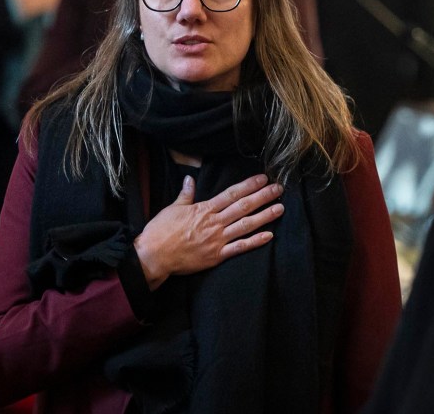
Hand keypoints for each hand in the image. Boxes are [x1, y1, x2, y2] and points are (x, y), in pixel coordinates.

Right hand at [133, 173, 283, 289]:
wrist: (154, 255)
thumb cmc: (161, 231)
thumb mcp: (173, 208)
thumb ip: (186, 194)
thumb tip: (190, 178)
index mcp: (204, 209)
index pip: (231, 194)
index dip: (249, 185)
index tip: (263, 178)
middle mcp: (214, 222)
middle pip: (243, 207)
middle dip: (262, 196)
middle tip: (278, 189)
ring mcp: (217, 239)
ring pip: (245, 225)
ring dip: (264, 216)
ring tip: (280, 208)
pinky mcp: (216, 255)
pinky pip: (239, 248)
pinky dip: (255, 242)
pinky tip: (269, 235)